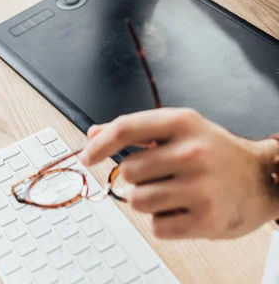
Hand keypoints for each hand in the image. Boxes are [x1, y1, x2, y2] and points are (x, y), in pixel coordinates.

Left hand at [80, 108, 278, 238]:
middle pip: (128, 171)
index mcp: (181, 122)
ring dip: (146, 201)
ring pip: (137, 201)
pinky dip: (163, 222)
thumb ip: (137, 130)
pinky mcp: (206, 219)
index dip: (100, 144)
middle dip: (136, 178)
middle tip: (159, 175)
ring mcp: (200, 186)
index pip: (126, 128)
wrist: (261, 178)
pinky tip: (182, 209)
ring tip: (172, 192)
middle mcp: (191, 151)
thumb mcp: (180, 129)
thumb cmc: (215, 151)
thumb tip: (94, 135)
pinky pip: (157, 226)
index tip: (87, 156)